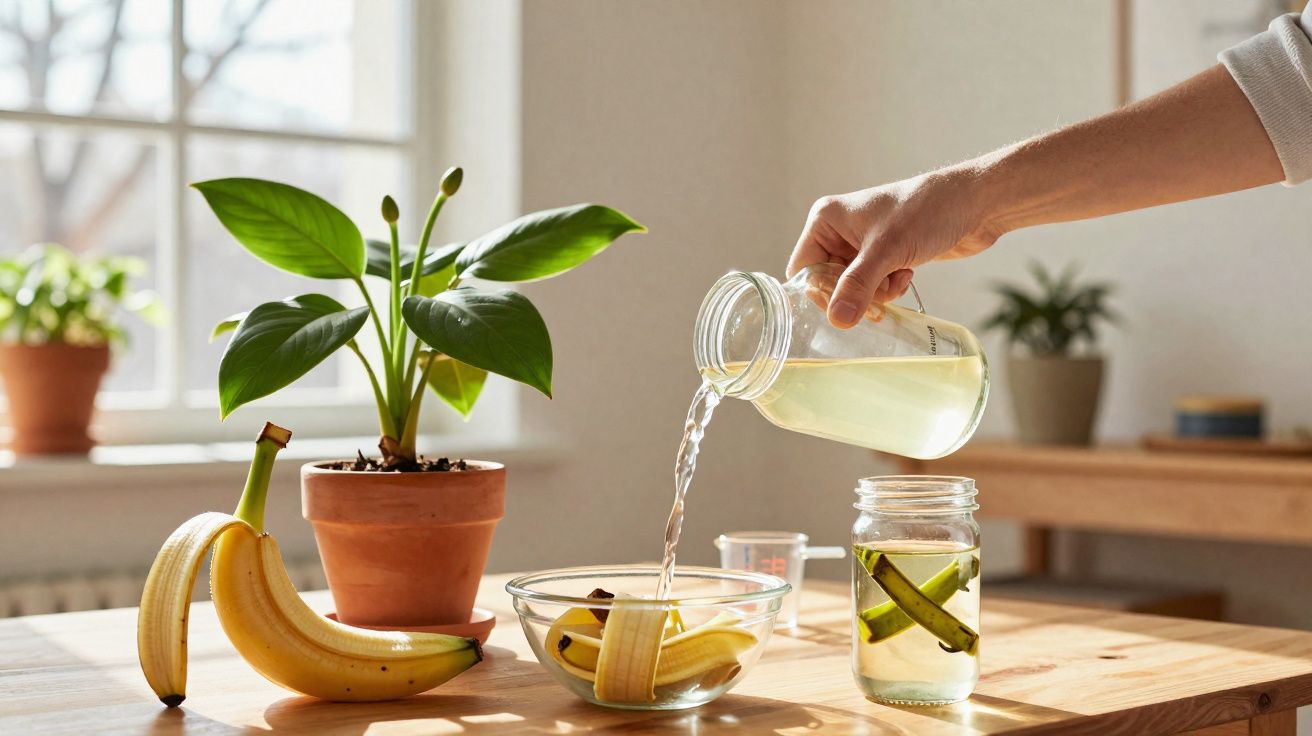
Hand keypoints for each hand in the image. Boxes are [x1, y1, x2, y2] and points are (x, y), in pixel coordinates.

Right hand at [787, 167, 999, 326]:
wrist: (973, 205)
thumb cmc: (926, 212)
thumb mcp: (886, 251)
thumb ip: (858, 287)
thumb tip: (837, 320)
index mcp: (826, 219)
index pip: (803, 268)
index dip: (820, 291)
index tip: (845, 304)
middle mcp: (840, 231)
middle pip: (828, 282)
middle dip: (854, 293)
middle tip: (878, 292)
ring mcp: (863, 244)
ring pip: (853, 287)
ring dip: (875, 292)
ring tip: (897, 277)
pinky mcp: (885, 255)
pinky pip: (873, 286)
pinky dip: (888, 287)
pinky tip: (907, 274)